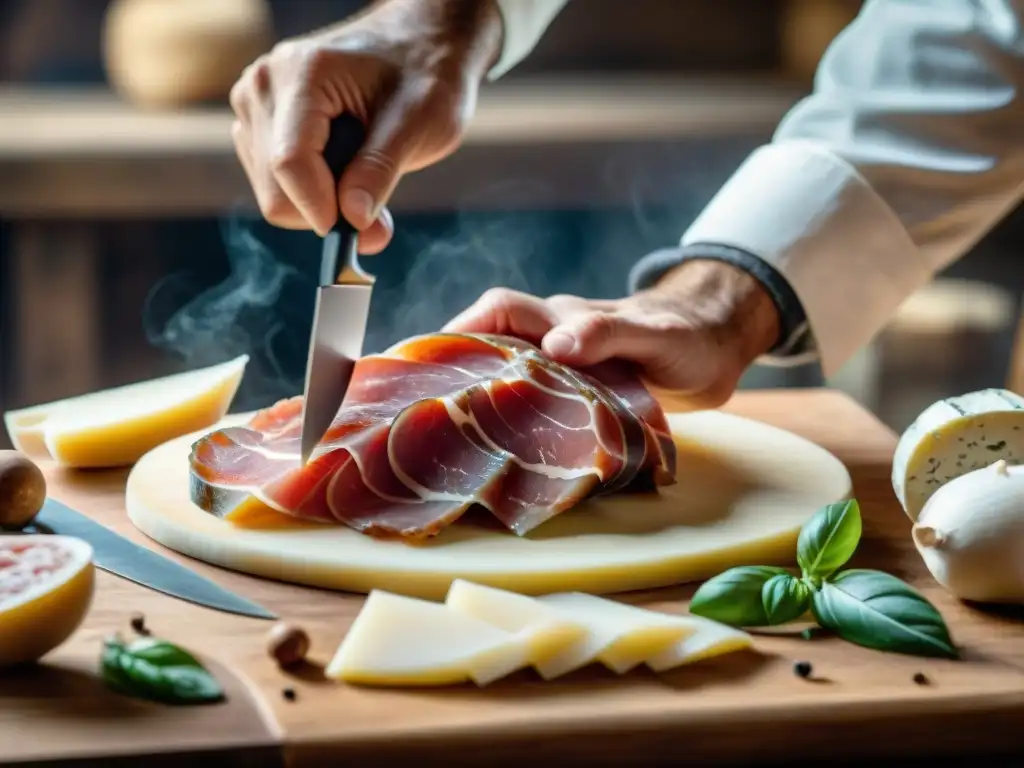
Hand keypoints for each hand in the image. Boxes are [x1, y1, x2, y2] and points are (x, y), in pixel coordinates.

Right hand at [229, 0, 502, 252]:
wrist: (418, 44)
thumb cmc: (426, 74)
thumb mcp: (421, 120)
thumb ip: (382, 169)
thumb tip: (353, 218)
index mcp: (302, 74)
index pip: (289, 163)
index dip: (321, 209)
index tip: (362, 231)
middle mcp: (264, 87)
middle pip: (276, 190)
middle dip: (328, 212)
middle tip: (378, 214)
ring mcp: (256, 107)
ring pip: (274, 195)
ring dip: (323, 203)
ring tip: (365, 174)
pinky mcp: (259, 127)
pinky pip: (276, 187)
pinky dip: (313, 195)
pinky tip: (346, 170)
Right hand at [443, 260, 781, 407]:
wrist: (716, 349)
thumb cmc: (685, 336)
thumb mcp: (651, 335)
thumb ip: (606, 333)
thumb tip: (555, 344)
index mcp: (563, 320)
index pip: (499, 313)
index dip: (459, 330)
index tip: (424, 360)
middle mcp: (554, 342)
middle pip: (490, 347)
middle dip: (452, 367)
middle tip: (419, 406)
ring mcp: (564, 371)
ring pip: (508, 378)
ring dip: (480, 397)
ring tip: (445, 434)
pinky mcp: (578, 398)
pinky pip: (535, 404)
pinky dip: (514, 421)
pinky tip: (500, 448)